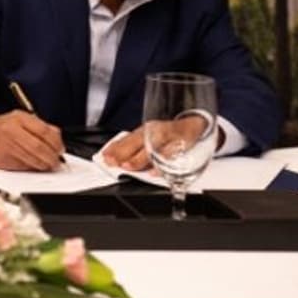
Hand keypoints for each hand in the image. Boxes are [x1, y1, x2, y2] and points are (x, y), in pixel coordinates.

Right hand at [0, 111, 65, 170]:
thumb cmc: (3, 126)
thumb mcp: (22, 118)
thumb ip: (40, 126)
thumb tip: (58, 141)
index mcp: (19, 119)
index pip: (44, 132)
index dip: (56, 143)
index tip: (61, 149)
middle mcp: (11, 132)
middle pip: (39, 148)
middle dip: (52, 158)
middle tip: (56, 161)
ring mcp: (5, 147)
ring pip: (32, 160)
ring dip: (44, 165)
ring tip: (47, 164)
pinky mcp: (1, 161)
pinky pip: (22, 168)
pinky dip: (31, 168)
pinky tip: (32, 164)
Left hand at [102, 119, 224, 171]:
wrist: (193, 126)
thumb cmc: (167, 135)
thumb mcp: (149, 138)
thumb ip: (134, 148)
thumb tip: (115, 158)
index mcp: (145, 131)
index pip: (127, 139)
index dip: (115, 148)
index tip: (104, 157)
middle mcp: (155, 132)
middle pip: (137, 142)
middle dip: (124, 153)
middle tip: (114, 163)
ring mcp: (168, 137)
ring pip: (153, 147)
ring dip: (140, 158)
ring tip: (129, 166)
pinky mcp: (182, 144)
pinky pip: (172, 154)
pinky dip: (162, 163)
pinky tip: (155, 171)